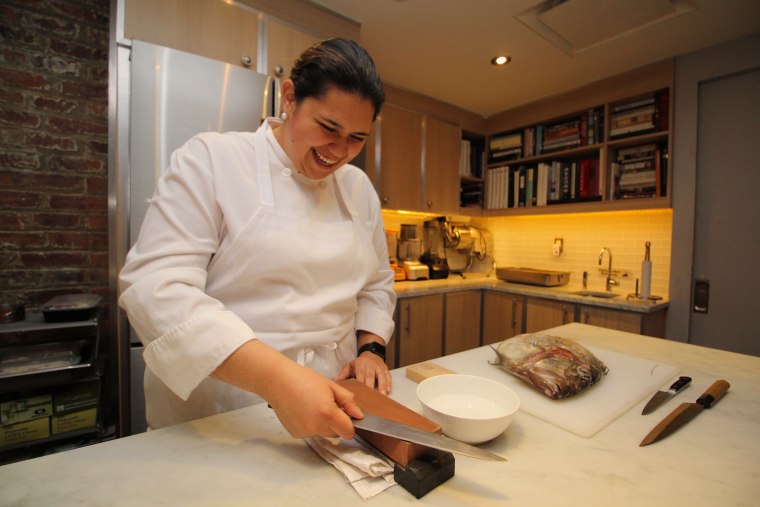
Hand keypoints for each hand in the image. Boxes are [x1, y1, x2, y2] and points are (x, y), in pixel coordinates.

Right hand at [212, 340, 361, 438]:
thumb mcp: (331, 385)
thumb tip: (359, 415)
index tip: (346, 415)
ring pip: (323, 434)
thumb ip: (348, 401)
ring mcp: (304, 432)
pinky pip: (310, 433)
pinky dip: (311, 425)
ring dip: (324, 424)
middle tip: (328, 406)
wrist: (278, 381)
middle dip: (337, 423)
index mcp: (328, 413)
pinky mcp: (295, 433)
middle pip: (336, 434)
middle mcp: (316, 426)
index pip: (348, 432)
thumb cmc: (304, 379)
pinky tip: (303, 411)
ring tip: (313, 406)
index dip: (350, 425)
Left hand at [336, 349, 391, 394]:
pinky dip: (388, 383)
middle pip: (370, 375)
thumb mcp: (349, 366)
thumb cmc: (359, 364)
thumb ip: (343, 375)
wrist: (371, 354)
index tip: (360, 392)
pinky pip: (388, 375)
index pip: (360, 373)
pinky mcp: (385, 369)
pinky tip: (388, 391)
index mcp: (360, 363)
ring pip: (381, 375)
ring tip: (382, 395)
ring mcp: (379, 366)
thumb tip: (336, 384)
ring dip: (382, 385)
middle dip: (371, 386)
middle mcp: (370, 364)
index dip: (360, 382)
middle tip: (370, 397)